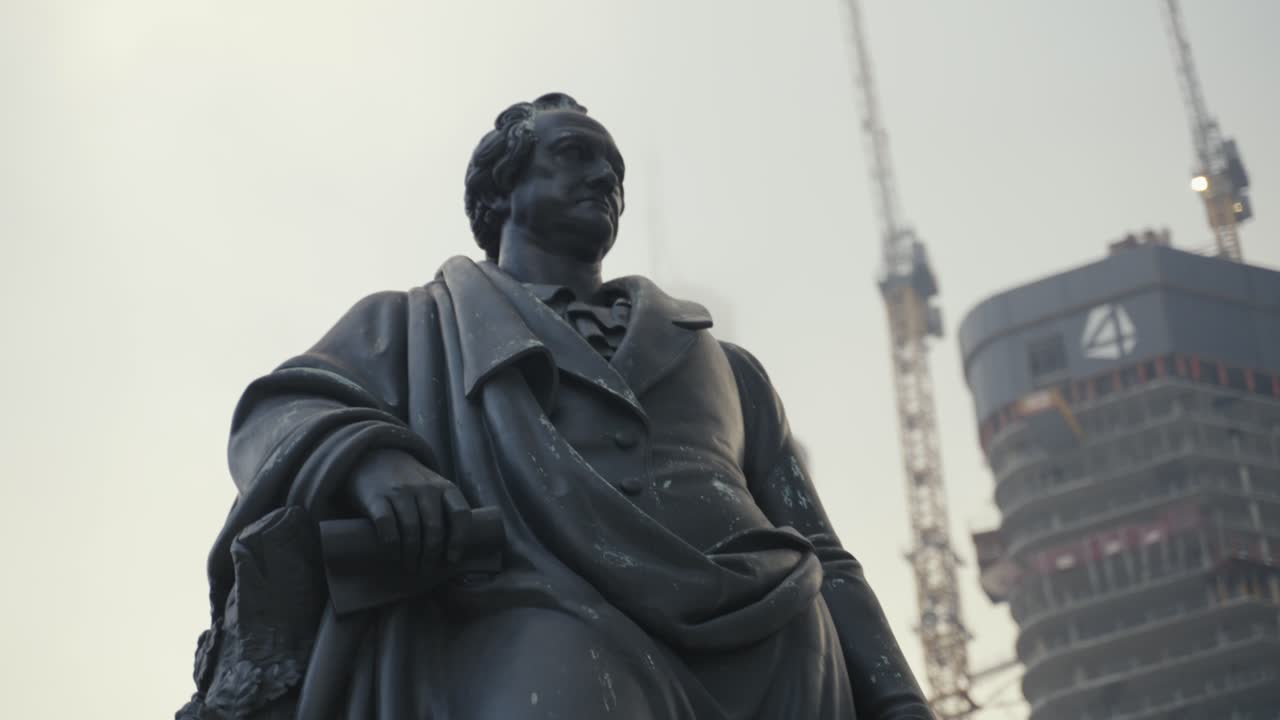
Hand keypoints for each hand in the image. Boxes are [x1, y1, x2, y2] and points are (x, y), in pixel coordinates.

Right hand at [344, 448, 469, 573]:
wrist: (374, 457)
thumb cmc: (409, 484)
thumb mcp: (433, 489)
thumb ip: (443, 511)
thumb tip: (453, 553)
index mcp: (444, 487)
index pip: (460, 514)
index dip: (459, 540)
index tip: (452, 559)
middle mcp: (425, 488)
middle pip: (434, 528)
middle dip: (431, 555)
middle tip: (425, 570)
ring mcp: (400, 491)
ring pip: (412, 529)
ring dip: (412, 554)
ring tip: (410, 567)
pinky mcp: (376, 496)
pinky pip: (387, 525)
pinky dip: (391, 545)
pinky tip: (392, 555)